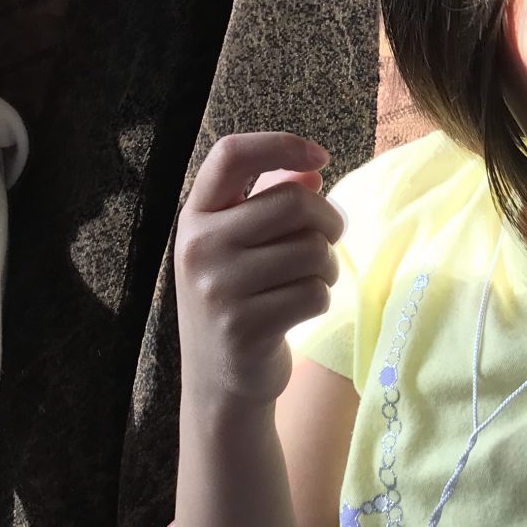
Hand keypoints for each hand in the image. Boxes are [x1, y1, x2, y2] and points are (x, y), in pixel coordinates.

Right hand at [174, 132, 342, 403]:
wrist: (218, 382)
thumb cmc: (237, 299)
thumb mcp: (239, 245)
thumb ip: (270, 200)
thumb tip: (310, 167)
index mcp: (196, 216)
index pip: (231, 155)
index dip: (280, 144)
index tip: (319, 156)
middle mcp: (199, 246)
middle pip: (294, 203)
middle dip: (329, 221)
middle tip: (330, 239)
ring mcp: (218, 288)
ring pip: (312, 251)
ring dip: (327, 267)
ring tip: (311, 281)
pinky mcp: (244, 327)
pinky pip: (314, 293)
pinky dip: (321, 299)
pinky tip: (301, 310)